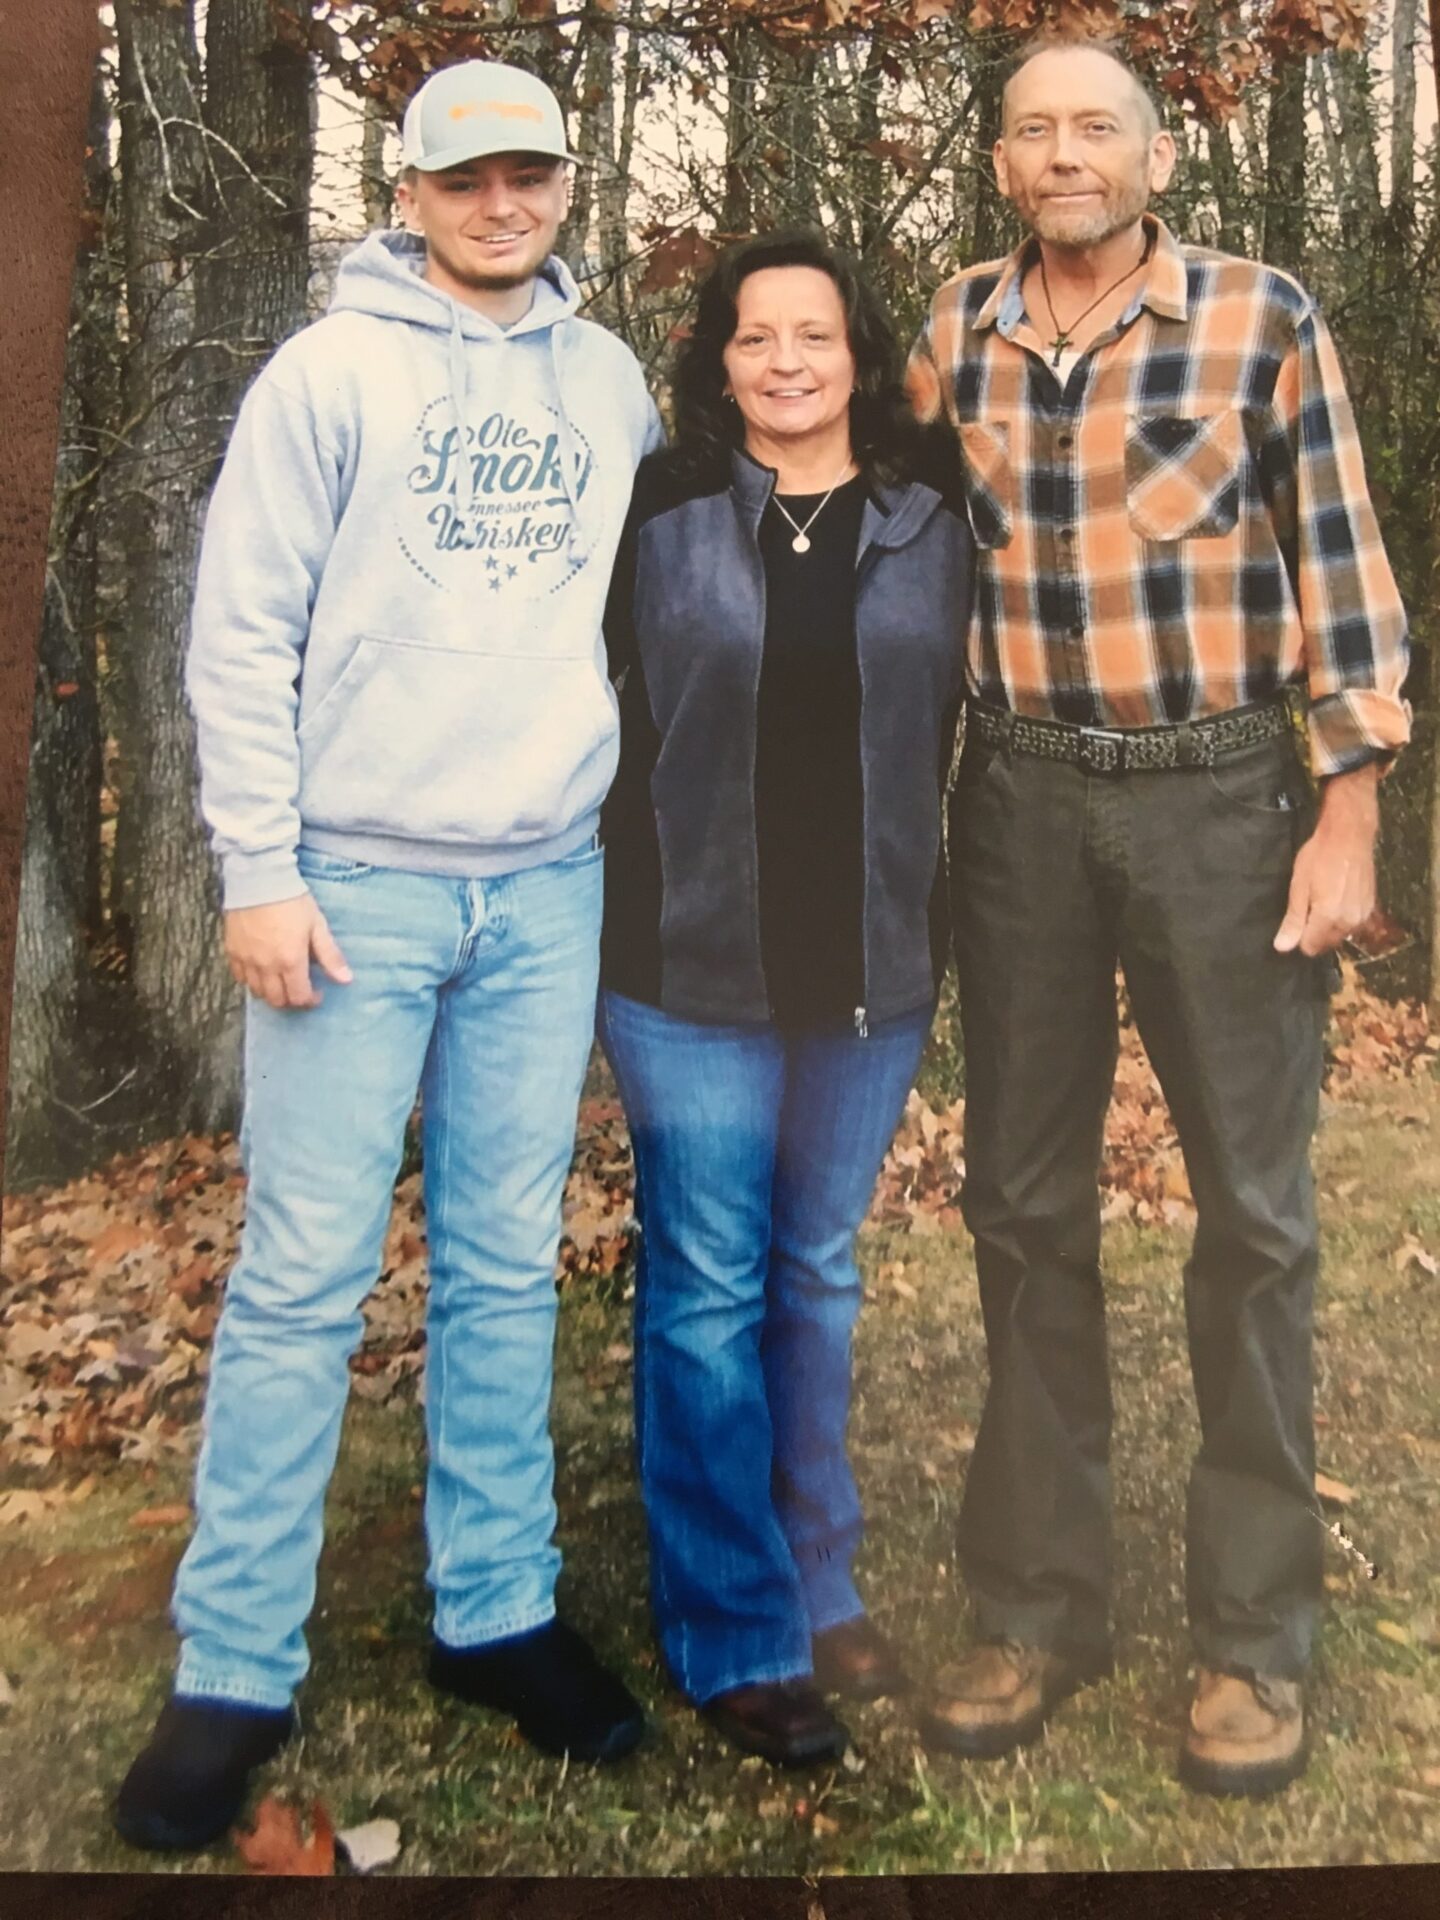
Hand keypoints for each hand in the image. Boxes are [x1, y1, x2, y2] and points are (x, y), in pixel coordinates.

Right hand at [224, 893, 352, 1008]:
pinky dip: (252, 980)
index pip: (299, 997)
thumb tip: (346, 980)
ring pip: (258, 992)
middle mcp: (266, 966)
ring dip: (272, 993)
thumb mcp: (317, 926)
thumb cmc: (293, 900)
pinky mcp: (232, 951)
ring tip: (282, 981)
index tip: (317, 992)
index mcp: (290, 961)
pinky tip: (262, 971)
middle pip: (277, 1000)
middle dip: (291, 1000)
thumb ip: (330, 956)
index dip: (310, 1000)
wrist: (259, 878)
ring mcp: (247, 960)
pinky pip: (240, 977)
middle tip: (300, 989)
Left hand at [1273, 764, 1379, 957]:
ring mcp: (1363, 915)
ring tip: (1320, 901)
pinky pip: (1352, 924)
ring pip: (1340, 935)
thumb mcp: (1298, 887)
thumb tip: (1282, 948)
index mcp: (1328, 918)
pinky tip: (1335, 899)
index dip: (1299, 938)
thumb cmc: (1319, 857)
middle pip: (1326, 944)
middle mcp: (1349, 922)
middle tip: (1306, 907)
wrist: (1350, 835)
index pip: (1310, 947)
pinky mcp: (1370, 906)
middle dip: (1314, 933)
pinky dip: (1341, 918)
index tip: (1295, 921)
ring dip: (1328, 926)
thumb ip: (1293, 920)